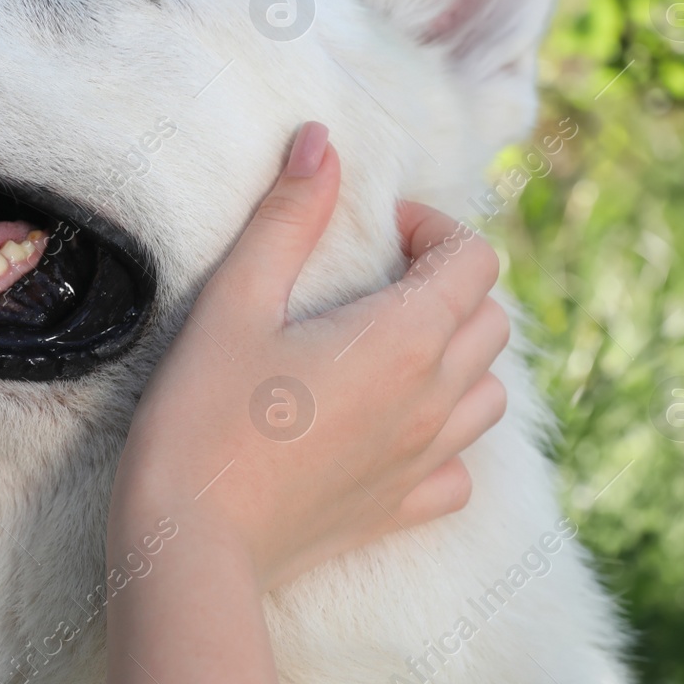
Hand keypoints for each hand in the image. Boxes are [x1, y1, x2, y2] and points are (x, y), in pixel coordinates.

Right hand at [110, 121, 507, 590]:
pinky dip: (444, 438)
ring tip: (390, 349)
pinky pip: (460, 468)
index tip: (377, 235)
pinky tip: (391, 428)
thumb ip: (287, 217)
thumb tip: (322, 141)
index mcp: (403, 337)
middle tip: (377, 281)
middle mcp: (433, 398)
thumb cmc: (203, 416)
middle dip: (448, 284)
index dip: (433, 230)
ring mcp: (425, 460)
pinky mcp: (402, 509)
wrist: (191, 542)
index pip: (475, 259)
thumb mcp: (234, 302)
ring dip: (457, 356)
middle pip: (491, 319)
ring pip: (489, 392)